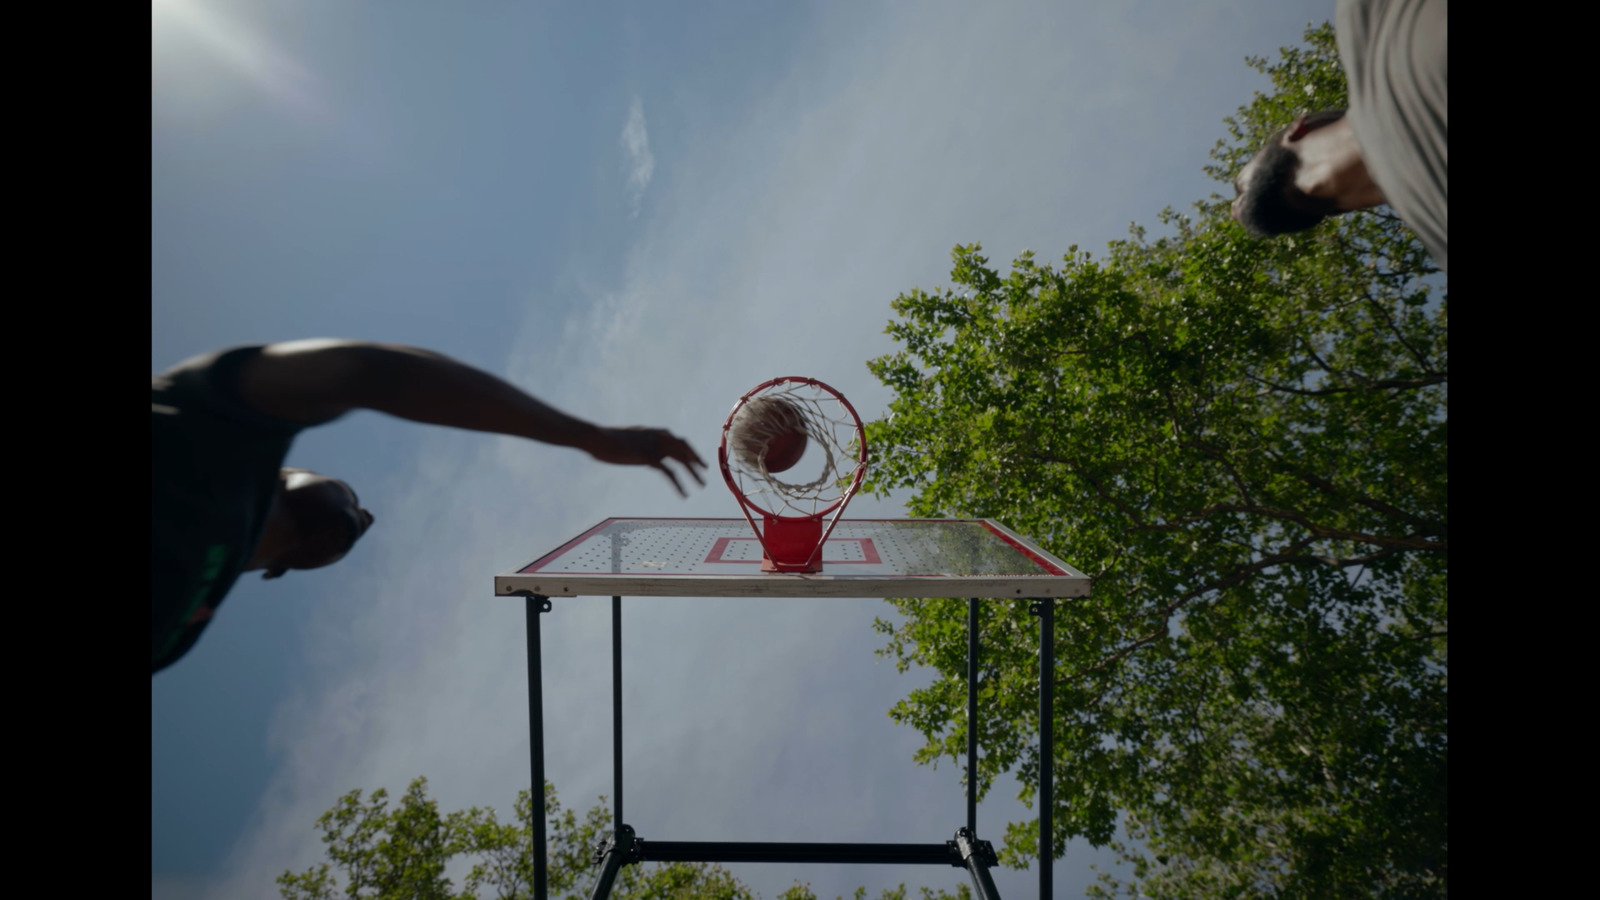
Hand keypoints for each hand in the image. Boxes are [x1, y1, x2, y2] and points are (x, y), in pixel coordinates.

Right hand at [587, 427, 707, 496]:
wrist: (598, 438)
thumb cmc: (607, 439)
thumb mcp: (626, 439)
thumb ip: (637, 443)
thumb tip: (636, 450)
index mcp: (654, 432)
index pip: (678, 440)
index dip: (689, 450)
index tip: (696, 459)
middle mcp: (659, 437)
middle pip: (684, 449)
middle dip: (696, 460)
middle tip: (705, 470)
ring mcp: (655, 447)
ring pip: (682, 461)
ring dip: (694, 473)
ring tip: (702, 485)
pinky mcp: (650, 458)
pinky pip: (670, 474)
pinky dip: (679, 485)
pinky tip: (684, 494)